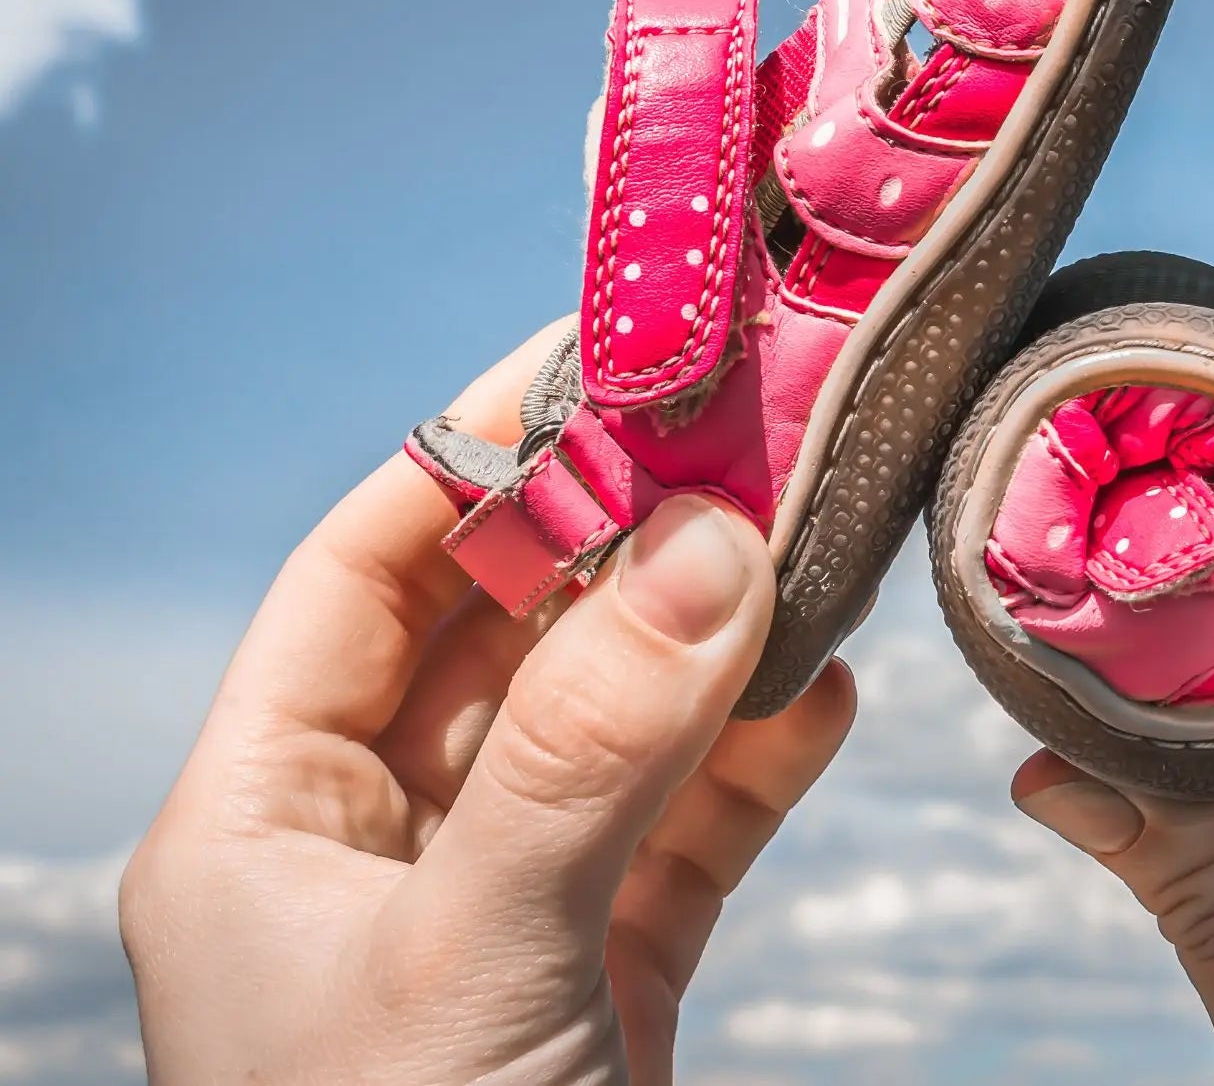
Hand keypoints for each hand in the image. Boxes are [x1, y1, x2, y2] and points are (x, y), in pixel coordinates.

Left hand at [119, 322, 855, 1085]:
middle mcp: (374, 851)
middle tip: (749, 435)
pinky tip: (826, 692)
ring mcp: (502, 911)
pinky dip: (756, 760)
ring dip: (710, 640)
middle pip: (509, 637)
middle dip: (625, 537)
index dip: (477, 456)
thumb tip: (713, 545)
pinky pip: (684, 830)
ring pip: (614, 726)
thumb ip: (592, 747)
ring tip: (812, 546)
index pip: (366, 574)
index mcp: (266, 824)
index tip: (603, 360)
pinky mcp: (606, 976)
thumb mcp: (474, 957)